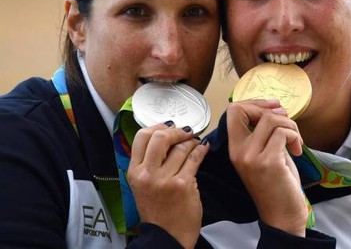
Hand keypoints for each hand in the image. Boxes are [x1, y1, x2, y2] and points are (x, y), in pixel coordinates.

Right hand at [127, 123, 208, 248]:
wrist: (167, 236)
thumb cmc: (157, 210)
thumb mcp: (143, 185)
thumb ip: (149, 162)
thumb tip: (165, 135)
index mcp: (134, 172)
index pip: (142, 137)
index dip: (158, 126)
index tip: (168, 127)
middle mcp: (147, 174)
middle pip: (161, 136)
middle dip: (176, 131)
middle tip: (186, 132)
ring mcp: (165, 179)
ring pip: (181, 147)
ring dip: (192, 141)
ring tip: (195, 142)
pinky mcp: (183, 184)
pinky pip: (194, 158)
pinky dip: (201, 150)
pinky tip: (203, 148)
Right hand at [227, 99, 307, 236]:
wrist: (282, 215)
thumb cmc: (277, 184)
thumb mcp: (266, 153)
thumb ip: (265, 132)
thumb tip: (275, 107)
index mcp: (235, 148)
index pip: (232, 111)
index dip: (255, 102)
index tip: (274, 107)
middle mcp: (238, 151)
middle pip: (245, 109)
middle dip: (272, 109)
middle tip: (288, 123)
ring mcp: (251, 156)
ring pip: (269, 119)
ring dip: (290, 125)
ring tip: (295, 141)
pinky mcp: (268, 162)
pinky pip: (283, 132)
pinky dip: (294, 136)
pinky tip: (296, 150)